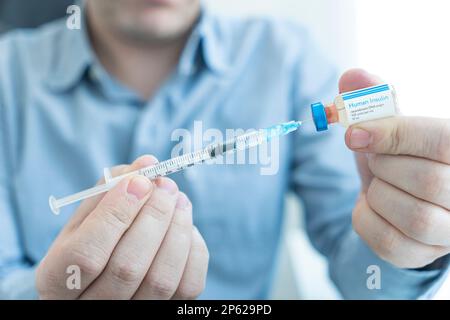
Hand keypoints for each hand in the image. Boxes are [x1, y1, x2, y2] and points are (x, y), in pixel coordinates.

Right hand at [36, 155, 208, 298]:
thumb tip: (147, 164)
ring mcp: (128, 315)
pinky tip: (184, 226)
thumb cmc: (90, 241)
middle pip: (128, 267)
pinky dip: (193, 249)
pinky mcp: (164, 311)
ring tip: (179, 199)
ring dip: (177, 229)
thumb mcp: (86, 217)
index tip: (140, 181)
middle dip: (154, 217)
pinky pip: (188, 285)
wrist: (101, 280)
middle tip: (166, 185)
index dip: (117, 213)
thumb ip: (110, 188)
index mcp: (57, 282)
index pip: (85, 254)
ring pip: (161, 280)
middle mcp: (90, 308)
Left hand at [341, 69, 449, 268]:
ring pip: (412, 216)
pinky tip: (370, 205)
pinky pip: (389, 242)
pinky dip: (365, 218)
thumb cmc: (401, 157)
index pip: (442, 142)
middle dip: (384, 165)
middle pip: (426, 181)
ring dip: (378, 193)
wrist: (400, 198)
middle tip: (375, 158)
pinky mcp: (425, 255)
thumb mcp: (391, 127)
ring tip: (379, 182)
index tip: (354, 134)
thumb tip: (352, 77)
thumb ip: (375, 100)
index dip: (395, 134)